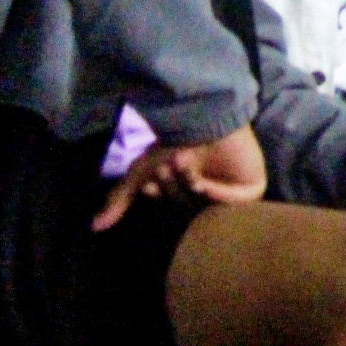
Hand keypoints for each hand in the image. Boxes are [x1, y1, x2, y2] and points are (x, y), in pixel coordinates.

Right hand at [93, 123, 266, 230]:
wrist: (207, 117)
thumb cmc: (177, 141)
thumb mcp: (142, 170)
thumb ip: (120, 197)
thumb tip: (93, 227)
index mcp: (187, 195)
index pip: (170, 208)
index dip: (160, 195)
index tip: (151, 183)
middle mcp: (210, 197)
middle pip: (185, 208)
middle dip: (173, 185)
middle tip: (170, 164)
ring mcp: (232, 196)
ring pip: (204, 208)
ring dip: (188, 184)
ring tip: (185, 161)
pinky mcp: (252, 192)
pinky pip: (232, 206)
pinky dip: (214, 194)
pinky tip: (205, 180)